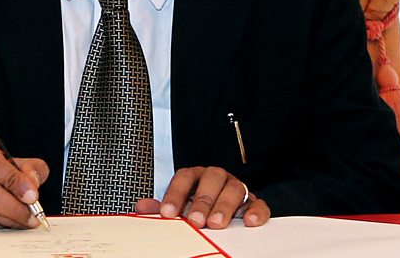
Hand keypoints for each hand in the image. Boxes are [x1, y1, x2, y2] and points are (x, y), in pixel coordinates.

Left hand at [133, 166, 269, 228]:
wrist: (220, 210)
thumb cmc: (196, 206)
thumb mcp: (178, 206)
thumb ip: (161, 206)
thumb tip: (141, 207)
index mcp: (195, 175)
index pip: (184, 177)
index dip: (175, 194)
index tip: (168, 212)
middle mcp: (216, 177)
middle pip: (211, 180)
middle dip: (202, 200)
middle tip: (195, 220)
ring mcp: (236, 187)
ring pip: (234, 189)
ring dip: (225, 206)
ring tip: (216, 223)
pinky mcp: (253, 201)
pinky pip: (258, 203)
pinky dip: (255, 211)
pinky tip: (248, 221)